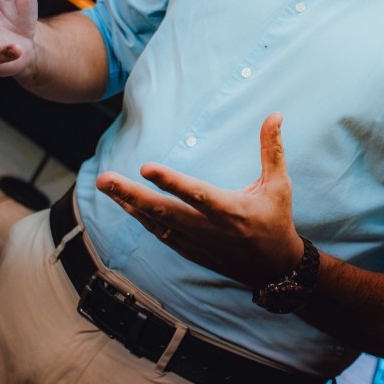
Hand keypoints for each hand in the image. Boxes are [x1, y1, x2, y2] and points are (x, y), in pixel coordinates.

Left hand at [97, 113, 303, 286]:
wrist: (273, 269)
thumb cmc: (276, 221)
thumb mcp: (279, 185)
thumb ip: (272, 150)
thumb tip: (275, 115)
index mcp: (230, 210)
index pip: (195, 194)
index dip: (170, 181)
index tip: (146, 167)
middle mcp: (208, 228)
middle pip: (163, 211)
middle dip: (131, 194)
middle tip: (105, 178)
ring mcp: (196, 242)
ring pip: (155, 223)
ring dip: (129, 204)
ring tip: (106, 186)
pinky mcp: (190, 250)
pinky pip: (160, 233)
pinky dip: (141, 218)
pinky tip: (125, 205)